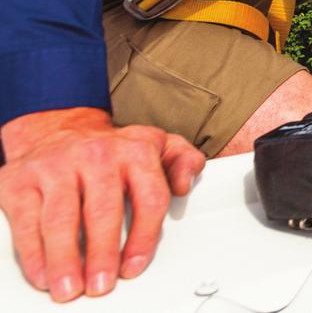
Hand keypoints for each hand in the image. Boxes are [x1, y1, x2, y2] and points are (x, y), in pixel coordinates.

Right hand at [0, 107, 204, 301]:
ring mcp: (57, 166)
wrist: (59, 130)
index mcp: (135, 149)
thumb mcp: (157, 144)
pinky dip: (34, 253)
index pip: (149, 197)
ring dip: (66, 259)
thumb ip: (182, 160)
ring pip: (61, 219)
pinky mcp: (20, 180)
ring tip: (71, 287)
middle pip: (103, 211)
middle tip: (102, 284)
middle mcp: (96, 154)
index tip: (135, 266)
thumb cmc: (112, 150)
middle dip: (104, 253)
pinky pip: (27, 221)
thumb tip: (186, 182)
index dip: (144, 237)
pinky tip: (43, 274)